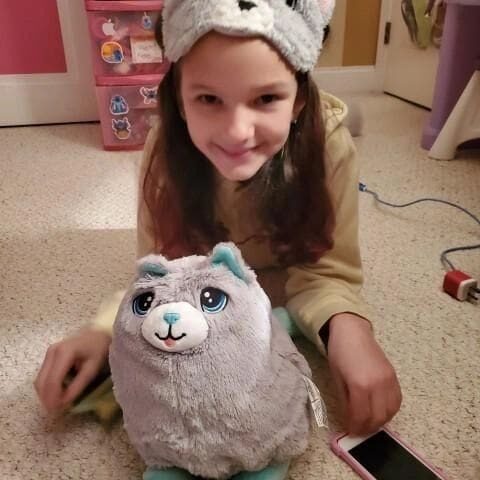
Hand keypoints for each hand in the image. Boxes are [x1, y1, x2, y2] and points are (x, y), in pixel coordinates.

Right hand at [34, 328, 110, 413]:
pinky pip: (43, 376)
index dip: (53, 398)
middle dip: (46, 399)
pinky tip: (57, 394)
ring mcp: (49, 353)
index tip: (58, 410)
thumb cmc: (99, 349)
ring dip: (45, 394)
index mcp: (64, 353)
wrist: (99, 332)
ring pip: (39, 380)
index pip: (52, 381)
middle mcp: (52, 352)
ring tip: (57, 404)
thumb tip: (63, 402)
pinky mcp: (49, 356)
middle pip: (41, 382)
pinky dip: (47, 387)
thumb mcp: (92, 369)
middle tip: (57, 411)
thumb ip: (77, 386)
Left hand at [326, 313, 401, 434]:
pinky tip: (380, 411)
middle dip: (367, 427)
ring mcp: (389, 380)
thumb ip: (345, 400)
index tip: (350, 431)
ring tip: (368, 422)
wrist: (352, 331)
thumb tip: (350, 418)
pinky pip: (397, 401)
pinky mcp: (394, 377)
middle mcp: (378, 385)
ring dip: (380, 421)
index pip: (361, 416)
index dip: (355, 427)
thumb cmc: (339, 353)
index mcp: (360, 385)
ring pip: (390, 412)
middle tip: (358, 429)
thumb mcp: (337, 378)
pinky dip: (390, 410)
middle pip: (377, 417)